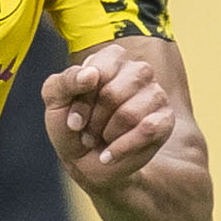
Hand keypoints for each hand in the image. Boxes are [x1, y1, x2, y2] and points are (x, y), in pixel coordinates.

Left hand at [42, 40, 173, 190]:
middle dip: (94, 121)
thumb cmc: (73, 125)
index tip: (73, 120)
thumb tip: (91, 75)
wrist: (86, 162)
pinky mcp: (165, 120)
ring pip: (129, 114)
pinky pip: (148, 130)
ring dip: (107, 135)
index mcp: (111, 58)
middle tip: (88, 131)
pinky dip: (121, 148)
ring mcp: (155, 94)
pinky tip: (110, 154)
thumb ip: (64, 81)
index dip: (82, 101)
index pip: (98, 72)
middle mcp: (138, 71)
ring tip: (102, 138)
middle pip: (113, 94)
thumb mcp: (55, 101)